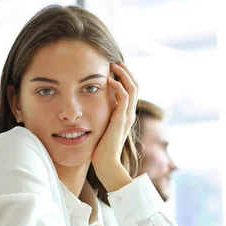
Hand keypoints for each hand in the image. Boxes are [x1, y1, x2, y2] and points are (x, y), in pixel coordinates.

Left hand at [91, 62, 137, 191]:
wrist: (106, 164)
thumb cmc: (100, 149)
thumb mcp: (101, 128)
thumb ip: (101, 118)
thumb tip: (90, 110)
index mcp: (125, 114)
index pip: (131, 90)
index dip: (124, 77)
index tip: (112, 68)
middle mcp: (129, 113)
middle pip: (136, 85)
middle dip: (126, 71)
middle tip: (115, 61)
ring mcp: (127, 116)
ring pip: (133, 87)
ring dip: (124, 74)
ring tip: (113, 65)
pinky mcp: (122, 119)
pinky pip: (124, 97)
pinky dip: (118, 85)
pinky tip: (108, 80)